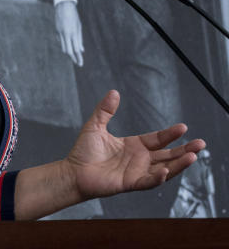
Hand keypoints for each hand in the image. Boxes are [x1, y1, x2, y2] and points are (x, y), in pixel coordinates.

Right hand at [54, 1, 83, 66]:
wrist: (63, 6)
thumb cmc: (74, 16)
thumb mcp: (79, 26)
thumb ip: (79, 38)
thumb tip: (81, 50)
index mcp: (73, 33)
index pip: (76, 49)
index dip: (78, 57)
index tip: (80, 64)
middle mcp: (65, 34)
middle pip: (68, 50)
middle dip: (73, 58)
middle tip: (77, 63)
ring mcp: (59, 33)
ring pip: (63, 47)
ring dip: (68, 52)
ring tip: (73, 55)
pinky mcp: (56, 31)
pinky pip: (60, 40)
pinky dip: (64, 43)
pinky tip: (67, 43)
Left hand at [65, 90, 204, 200]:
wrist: (73, 171)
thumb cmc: (83, 151)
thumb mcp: (95, 126)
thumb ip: (105, 110)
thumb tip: (114, 91)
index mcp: (134, 146)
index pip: (157, 139)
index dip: (170, 134)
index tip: (183, 127)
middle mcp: (139, 159)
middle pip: (167, 155)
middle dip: (184, 150)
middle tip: (200, 143)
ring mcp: (136, 172)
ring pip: (164, 169)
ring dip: (178, 164)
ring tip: (193, 156)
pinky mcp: (130, 183)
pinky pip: (148, 181)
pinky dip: (158, 177)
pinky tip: (165, 170)